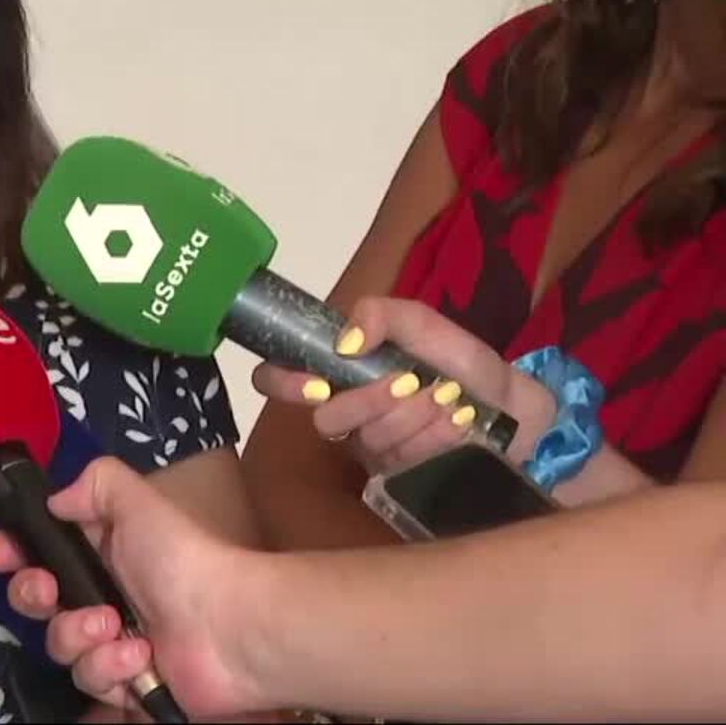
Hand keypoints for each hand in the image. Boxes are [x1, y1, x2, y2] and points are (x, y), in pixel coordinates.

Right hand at [0, 457, 268, 717]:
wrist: (230, 626)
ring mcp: (111, 643)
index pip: (39, 552)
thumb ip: (93, 484)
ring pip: (60, 646)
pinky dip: (112, 668)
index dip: (11, 553)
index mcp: (99, 552)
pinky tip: (141, 657)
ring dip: (80, 635)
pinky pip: (92, 681)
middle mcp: (100, 596)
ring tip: (116, 627)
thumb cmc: (181, 559)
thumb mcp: (138, 502)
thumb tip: (55, 501)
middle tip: (50, 592)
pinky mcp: (125, 683)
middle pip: (36, 603)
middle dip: (33, 595)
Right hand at [253, 297, 556, 473]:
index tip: (315, 384)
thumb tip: (343, 341)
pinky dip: (432, 437)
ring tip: (449, 399)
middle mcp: (344, 413)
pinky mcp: (397, 478)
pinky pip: (399, 462)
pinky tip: (457, 425)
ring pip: (368, 439)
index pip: (277, 380)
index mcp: (339, 372)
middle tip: (412, 382)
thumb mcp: (423, 323)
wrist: (517, 410)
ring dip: (412, 415)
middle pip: (327, 419)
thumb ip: (380, 315)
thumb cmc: (463, 363)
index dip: (282, 383)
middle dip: (371, 400)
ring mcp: (369, 450)